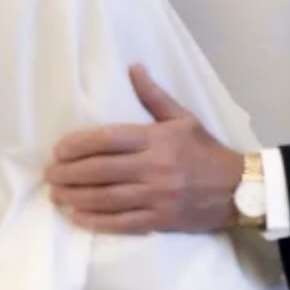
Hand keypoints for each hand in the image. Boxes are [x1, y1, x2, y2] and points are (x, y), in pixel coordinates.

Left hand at [45, 65, 243, 233]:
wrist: (240, 189)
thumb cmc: (206, 150)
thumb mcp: (184, 118)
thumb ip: (154, 95)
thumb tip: (133, 67)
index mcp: (159, 139)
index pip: (109, 139)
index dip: (78, 145)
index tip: (59, 149)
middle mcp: (156, 167)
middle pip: (101, 170)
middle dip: (69, 173)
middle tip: (50, 173)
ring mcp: (158, 196)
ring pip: (106, 198)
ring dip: (75, 197)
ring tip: (56, 194)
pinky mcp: (161, 219)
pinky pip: (121, 223)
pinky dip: (96, 221)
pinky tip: (77, 216)